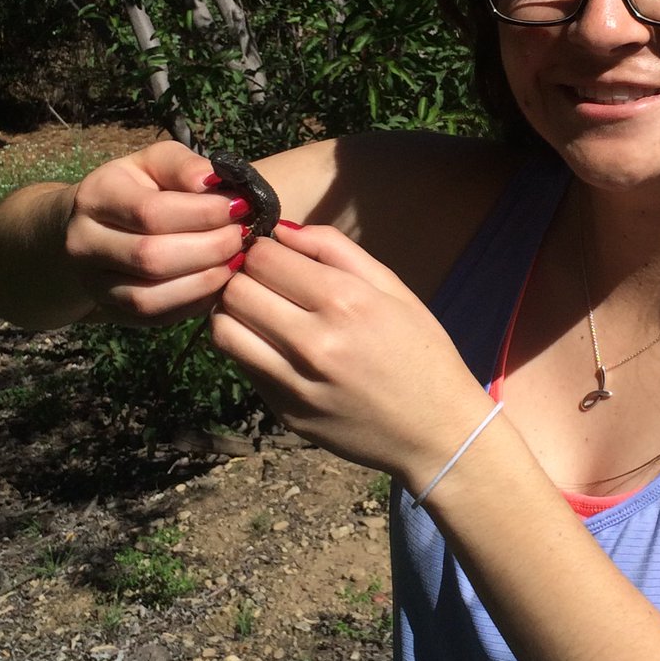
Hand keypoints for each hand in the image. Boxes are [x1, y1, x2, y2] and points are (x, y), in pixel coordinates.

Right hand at [65, 141, 249, 323]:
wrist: (93, 228)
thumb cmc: (139, 188)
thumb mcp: (156, 163)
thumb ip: (184, 166)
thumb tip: (214, 181)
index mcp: (96, 197)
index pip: (152, 213)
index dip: (205, 213)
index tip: (242, 206)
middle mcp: (84, 243)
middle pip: (153, 258)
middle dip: (211, 248)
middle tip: (244, 235)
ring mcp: (94, 283)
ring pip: (151, 296)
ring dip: (206, 279)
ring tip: (237, 258)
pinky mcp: (113, 310)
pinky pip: (158, 316)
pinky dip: (196, 300)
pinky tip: (221, 279)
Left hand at [210, 223, 484, 482]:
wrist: (436, 430)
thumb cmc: (422, 350)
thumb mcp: (394, 288)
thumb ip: (336, 250)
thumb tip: (282, 230)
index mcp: (346, 301)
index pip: (264, 258)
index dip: (263, 249)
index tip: (276, 255)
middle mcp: (314, 341)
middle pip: (236, 289)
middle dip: (245, 277)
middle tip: (266, 281)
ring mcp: (294, 382)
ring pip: (223, 329)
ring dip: (234, 312)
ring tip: (261, 310)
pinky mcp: (284, 411)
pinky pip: (242, 366)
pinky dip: (248, 347)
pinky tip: (275, 344)